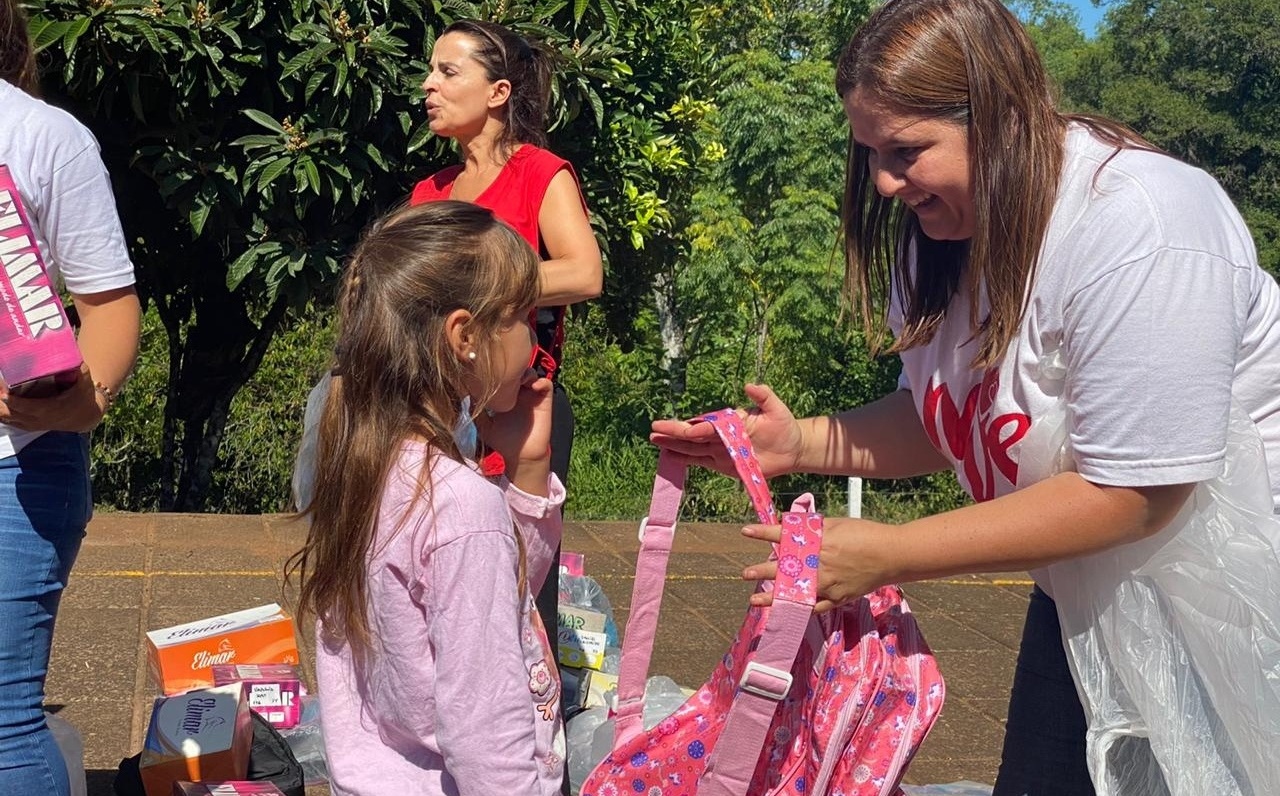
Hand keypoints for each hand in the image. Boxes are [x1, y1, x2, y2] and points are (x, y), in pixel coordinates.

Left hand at [0, 368, 103, 432]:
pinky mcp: (27, 425)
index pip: (28, 407)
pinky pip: (7, 420)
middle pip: (10, 413)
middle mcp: (39, 419)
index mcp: (51, 409)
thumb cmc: (83, 396)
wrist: (85, 415)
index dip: (13, 401)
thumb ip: (79, 369)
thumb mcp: (84, 382)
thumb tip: (71, 354)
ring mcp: (31, 424)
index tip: (4, 392)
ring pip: (5, 418)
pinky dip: (0, 411)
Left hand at [474, 371, 553, 466]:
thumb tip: (465, 397)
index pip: (504, 375)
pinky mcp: (544, 402)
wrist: (520, 456)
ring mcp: (532, 396)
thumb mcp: (484, 426)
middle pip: (518, 370)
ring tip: (519, 380)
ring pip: (532, 373)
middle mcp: (520, 394)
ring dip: (526, 372)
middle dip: (513, 368)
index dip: (500, 371)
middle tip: (506, 374)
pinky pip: (546, 384)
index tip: (492, 374)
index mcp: (506, 396)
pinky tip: (532, 387)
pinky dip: (541, 381)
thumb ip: (475, 412)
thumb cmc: (503, 442)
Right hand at [650, 383, 803, 478]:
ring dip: (674, 447)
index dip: (691, 428)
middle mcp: (721, 436)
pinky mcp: (724, 465)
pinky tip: (671, 457)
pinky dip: (685, 460)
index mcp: (729, 421)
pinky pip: (701, 462)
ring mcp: (720, 451)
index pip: (707, 426)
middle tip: (653, 431)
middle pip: (693, 436)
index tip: (678, 428)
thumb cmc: (784, 426)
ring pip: (692, 449)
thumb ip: (763, 396)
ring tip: (655, 442)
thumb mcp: (776, 408)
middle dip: (673, 434)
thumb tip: (750, 385)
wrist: (792, 448)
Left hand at [740, 517, 894, 612]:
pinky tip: (787, 610)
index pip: (784, 535)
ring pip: (795, 593)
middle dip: (762, 571)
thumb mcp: (838, 524)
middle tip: (745, 574)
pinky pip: (815, 606)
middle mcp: (820, 563)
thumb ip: (813, 528)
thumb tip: (790, 525)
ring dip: (774, 598)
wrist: (892, 555)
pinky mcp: (839, 597)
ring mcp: (829, 583)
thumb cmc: (866, 534)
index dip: (763, 532)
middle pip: (785, 569)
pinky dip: (801, 608)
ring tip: (755, 601)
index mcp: (819, 541)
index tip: (745, 531)